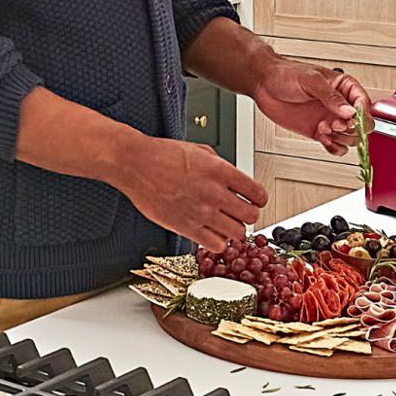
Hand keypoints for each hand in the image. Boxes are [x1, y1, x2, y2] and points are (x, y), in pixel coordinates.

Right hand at [119, 137, 267, 248]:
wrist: (135, 164)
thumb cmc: (161, 155)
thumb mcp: (199, 150)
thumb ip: (220, 166)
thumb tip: (232, 180)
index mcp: (220, 171)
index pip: (258, 193)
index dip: (259, 199)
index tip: (255, 200)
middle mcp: (214, 193)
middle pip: (251, 216)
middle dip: (248, 215)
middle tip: (241, 213)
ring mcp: (201, 212)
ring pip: (237, 233)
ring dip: (234, 230)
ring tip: (226, 224)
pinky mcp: (186, 228)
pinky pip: (215, 245)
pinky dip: (218, 242)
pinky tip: (212, 233)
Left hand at [252, 63, 370, 154]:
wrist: (264, 84)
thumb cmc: (286, 74)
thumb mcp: (310, 80)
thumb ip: (330, 96)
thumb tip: (349, 111)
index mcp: (344, 86)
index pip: (364, 103)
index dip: (361, 114)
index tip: (351, 118)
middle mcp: (340, 104)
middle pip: (362, 124)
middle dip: (352, 128)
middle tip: (335, 124)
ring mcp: (330, 119)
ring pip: (351, 138)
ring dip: (341, 138)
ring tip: (324, 128)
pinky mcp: (319, 132)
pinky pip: (336, 146)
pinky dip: (333, 148)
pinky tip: (323, 140)